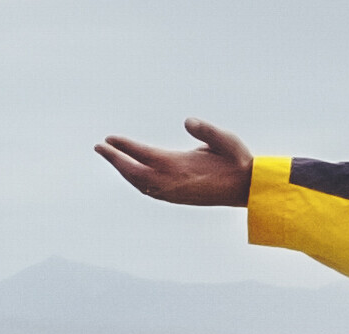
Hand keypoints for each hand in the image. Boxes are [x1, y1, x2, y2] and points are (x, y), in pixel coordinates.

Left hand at [97, 119, 254, 206]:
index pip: (145, 155)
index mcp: (181, 166)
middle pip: (135, 172)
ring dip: (124, 172)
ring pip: (140, 184)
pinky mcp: (177, 199)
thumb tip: (188, 121)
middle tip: (99, 146)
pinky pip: (149, 191)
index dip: (125, 147)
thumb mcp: (227, 140)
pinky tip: (133, 175)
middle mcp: (173, 182)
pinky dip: (136, 182)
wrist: (249, 190)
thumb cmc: (238, 161)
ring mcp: (174, 193)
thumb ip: (207, 131)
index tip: (109, 139)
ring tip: (112, 158)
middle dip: (115, 160)